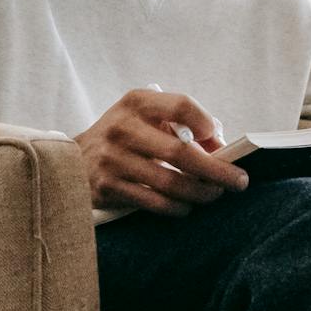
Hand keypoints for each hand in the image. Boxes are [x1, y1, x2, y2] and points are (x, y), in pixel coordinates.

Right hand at [76, 88, 248, 216]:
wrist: (72, 160)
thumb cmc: (124, 136)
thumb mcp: (145, 117)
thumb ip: (181, 126)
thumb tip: (220, 151)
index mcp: (136, 102)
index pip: (181, 106)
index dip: (206, 124)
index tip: (219, 141)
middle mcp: (122, 127)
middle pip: (180, 152)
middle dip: (216, 171)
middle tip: (239, 181)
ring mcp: (113, 159)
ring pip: (170, 183)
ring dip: (200, 193)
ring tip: (214, 194)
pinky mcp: (108, 187)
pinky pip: (154, 202)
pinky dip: (177, 207)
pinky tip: (186, 206)